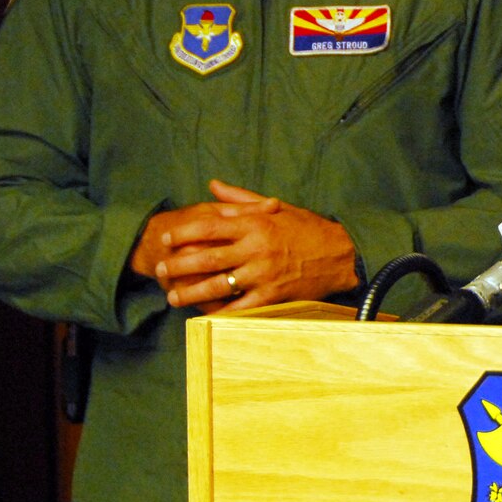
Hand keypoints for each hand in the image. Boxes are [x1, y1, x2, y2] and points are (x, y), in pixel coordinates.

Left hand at [130, 180, 360, 311]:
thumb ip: (241, 198)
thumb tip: (213, 185)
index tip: (166, 239)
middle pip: (207, 258)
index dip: (183, 233)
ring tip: (173, 297)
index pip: (210, 226)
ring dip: (191, 293)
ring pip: (218, 286)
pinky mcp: (273, 295)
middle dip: (179, 266)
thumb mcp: (276, 207)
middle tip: (160, 271)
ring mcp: (264, 274)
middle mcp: (256, 248)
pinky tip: (203, 316)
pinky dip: (220, 313)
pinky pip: (241, 307)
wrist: (341, 253)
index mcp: (255, 224)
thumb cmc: (308, 228)